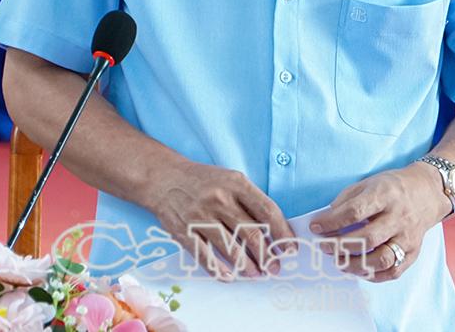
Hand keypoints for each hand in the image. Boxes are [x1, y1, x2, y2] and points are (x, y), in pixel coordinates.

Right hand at [145, 159, 294, 280]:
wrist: (164, 177)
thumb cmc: (203, 180)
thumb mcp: (229, 179)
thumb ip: (250, 200)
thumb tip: (273, 230)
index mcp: (236, 183)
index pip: (267, 210)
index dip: (282, 232)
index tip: (290, 248)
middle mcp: (219, 199)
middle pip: (251, 233)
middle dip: (267, 255)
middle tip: (275, 268)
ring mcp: (200, 215)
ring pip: (231, 248)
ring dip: (247, 266)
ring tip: (256, 274)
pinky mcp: (183, 230)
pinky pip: (205, 255)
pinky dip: (219, 269)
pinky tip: (230, 276)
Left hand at [309, 163, 447, 282]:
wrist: (427, 193)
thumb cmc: (391, 187)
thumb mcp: (368, 183)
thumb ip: (347, 200)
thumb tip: (326, 219)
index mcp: (385, 194)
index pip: (355, 211)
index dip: (332, 221)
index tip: (315, 227)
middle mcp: (398, 217)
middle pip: (368, 238)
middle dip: (341, 246)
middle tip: (324, 247)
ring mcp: (408, 237)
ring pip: (382, 259)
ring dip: (356, 264)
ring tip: (339, 262)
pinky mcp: (414, 252)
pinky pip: (393, 271)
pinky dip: (374, 275)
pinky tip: (359, 270)